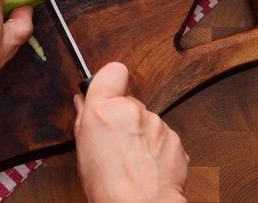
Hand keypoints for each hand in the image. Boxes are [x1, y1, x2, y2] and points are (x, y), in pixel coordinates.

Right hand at [73, 62, 188, 202]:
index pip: (113, 71)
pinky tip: (147, 166)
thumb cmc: (108, 186)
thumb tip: (82, 102)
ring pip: (146, 120)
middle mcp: (132, 110)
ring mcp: (157, 123)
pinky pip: (162, 136)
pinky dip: (156, 148)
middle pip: (129, 102)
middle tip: (115, 141)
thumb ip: (84, 118)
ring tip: (132, 159)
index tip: (107, 94)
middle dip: (123, 117)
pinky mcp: (175, 138)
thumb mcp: (82, 150)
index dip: (110, 82)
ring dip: (141, 134)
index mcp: (104, 109)